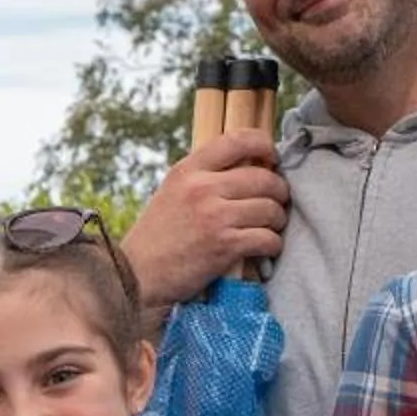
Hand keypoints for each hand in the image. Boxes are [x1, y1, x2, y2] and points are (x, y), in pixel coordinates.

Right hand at [120, 125, 289, 308]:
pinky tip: (265, 248)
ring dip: (277, 220)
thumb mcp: (173, 192)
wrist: (137, 276)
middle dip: (279, 191)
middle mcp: (202, 188)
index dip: (264, 145)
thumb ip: (204, 176)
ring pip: (271, 209)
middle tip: (276, 202)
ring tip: (271, 227)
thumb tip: (249, 165)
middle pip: (264, 178)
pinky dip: (273, 245)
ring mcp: (215, 217)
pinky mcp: (225, 245)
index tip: (272, 159)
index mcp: (188, 170)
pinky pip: (268, 238)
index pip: (238, 139)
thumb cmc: (158, 236)